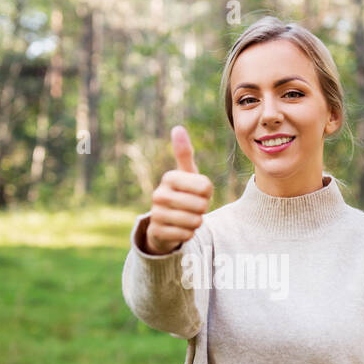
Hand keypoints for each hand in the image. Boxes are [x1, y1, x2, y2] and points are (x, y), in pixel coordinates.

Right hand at [143, 125, 213, 254]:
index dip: (207, 193)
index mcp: (169, 177)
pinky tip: (179, 229)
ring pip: (194, 221)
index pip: (205, 187)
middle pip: (201, 205)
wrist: (163, 223)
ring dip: (195, 222)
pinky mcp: (157, 232)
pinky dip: (188, 234)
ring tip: (186, 217)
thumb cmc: (181, 194)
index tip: (197, 193)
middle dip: (201, 209)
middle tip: (191, 207)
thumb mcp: (185, 174)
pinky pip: (186, 235)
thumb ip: (184, 153)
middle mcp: (159, 194)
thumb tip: (177, 127)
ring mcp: (156, 214)